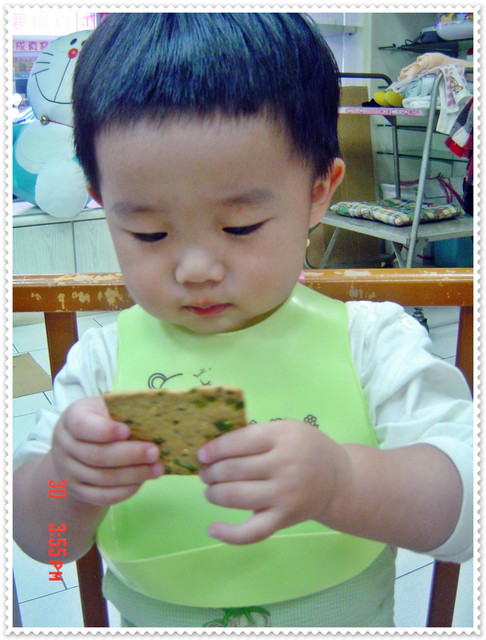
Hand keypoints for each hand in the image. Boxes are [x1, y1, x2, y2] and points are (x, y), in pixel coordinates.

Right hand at [51, 396, 164, 506]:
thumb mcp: (107, 406)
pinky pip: (101, 496)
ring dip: (134, 475)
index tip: (128, 431)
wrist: (79, 445)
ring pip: (102, 478)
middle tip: (155, 452)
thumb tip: (153, 417)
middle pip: (97, 456)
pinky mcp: (77, 491)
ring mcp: (68, 471)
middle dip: (130, 455)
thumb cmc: (101, 418)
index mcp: (71, 418)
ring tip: (157, 468)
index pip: (82, 426)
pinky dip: (125, 490)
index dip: (105, 430)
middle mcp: (64, 445)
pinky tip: (143, 482)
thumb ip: (123, 411)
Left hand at [197, 420, 348, 544]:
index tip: (201, 455)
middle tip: (204, 473)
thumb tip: (214, 449)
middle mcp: (284, 465)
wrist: (339, 479)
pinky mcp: (284, 519)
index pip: (239, 441)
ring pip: (237, 496)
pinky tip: (212, 528)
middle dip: (211, 472)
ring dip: (214, 494)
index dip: (214, 449)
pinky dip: (229, 534)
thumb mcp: (287, 429)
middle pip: (234, 469)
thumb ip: (256, 435)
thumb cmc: (306, 449)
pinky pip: (253, 532)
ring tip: (209, 490)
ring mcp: (284, 494)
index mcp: (282, 437)